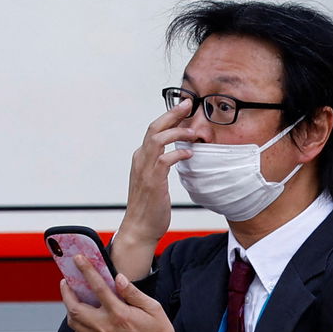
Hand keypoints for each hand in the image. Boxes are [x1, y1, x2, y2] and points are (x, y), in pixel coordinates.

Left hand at [61, 255, 177, 331]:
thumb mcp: (152, 308)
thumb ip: (133, 292)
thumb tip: (119, 278)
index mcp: (119, 314)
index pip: (98, 288)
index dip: (86, 271)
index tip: (79, 260)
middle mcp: (105, 326)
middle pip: (76, 308)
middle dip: (67, 292)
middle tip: (66, 280)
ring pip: (74, 321)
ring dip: (68, 306)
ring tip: (70, 294)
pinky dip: (74, 320)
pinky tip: (79, 312)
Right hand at [110, 98, 198, 275]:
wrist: (140, 228)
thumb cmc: (150, 204)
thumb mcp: (154, 178)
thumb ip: (162, 162)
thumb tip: (178, 150)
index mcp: (141, 157)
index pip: (154, 129)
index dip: (169, 115)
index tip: (183, 105)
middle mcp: (140, 159)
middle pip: (154, 128)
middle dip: (171, 113)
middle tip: (187, 103)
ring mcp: (144, 170)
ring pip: (157, 139)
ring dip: (176, 131)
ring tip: (193, 131)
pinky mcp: (152, 181)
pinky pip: (165, 159)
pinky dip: (177, 153)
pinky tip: (189, 153)